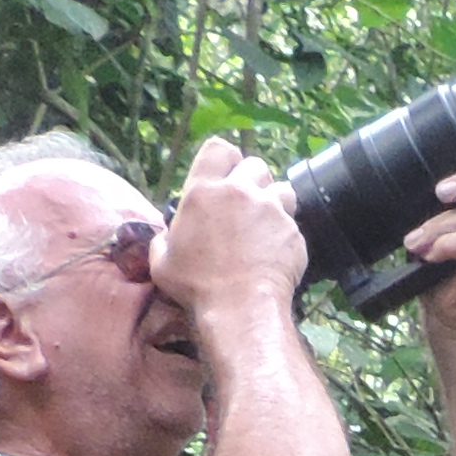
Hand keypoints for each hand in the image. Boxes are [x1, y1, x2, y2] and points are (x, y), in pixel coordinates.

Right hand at [152, 136, 306, 327]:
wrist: (240, 307)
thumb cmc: (196, 286)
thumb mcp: (162, 261)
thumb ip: (166, 238)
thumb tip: (170, 236)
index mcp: (204, 192)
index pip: (218, 148)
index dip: (224, 158)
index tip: (224, 174)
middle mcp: (240, 192)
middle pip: (255, 165)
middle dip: (252, 180)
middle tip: (244, 206)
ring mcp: (270, 209)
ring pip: (281, 189)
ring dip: (274, 201)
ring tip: (264, 225)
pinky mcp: (292, 231)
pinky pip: (292, 223)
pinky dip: (284, 234)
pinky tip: (273, 253)